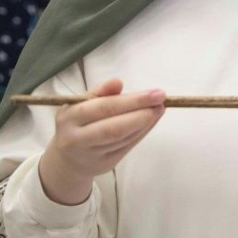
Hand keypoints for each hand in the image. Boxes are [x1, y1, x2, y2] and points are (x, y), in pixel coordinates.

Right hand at [39, 79, 165, 204]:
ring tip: (159, 108)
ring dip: (146, 122)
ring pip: (123, 138)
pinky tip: (152, 119)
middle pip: (114, 128)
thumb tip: (117, 82)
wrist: (67, 158)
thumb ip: (99, 92)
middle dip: (142, 113)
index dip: (132, 101)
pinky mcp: (104, 164)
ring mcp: (90, 154)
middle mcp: (75, 139)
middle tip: (162, 101)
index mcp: (68, 118)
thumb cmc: (78, 122)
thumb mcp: (81, 104)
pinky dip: (142, 131)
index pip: (104, 108)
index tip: (155, 93)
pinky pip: (128, 146)